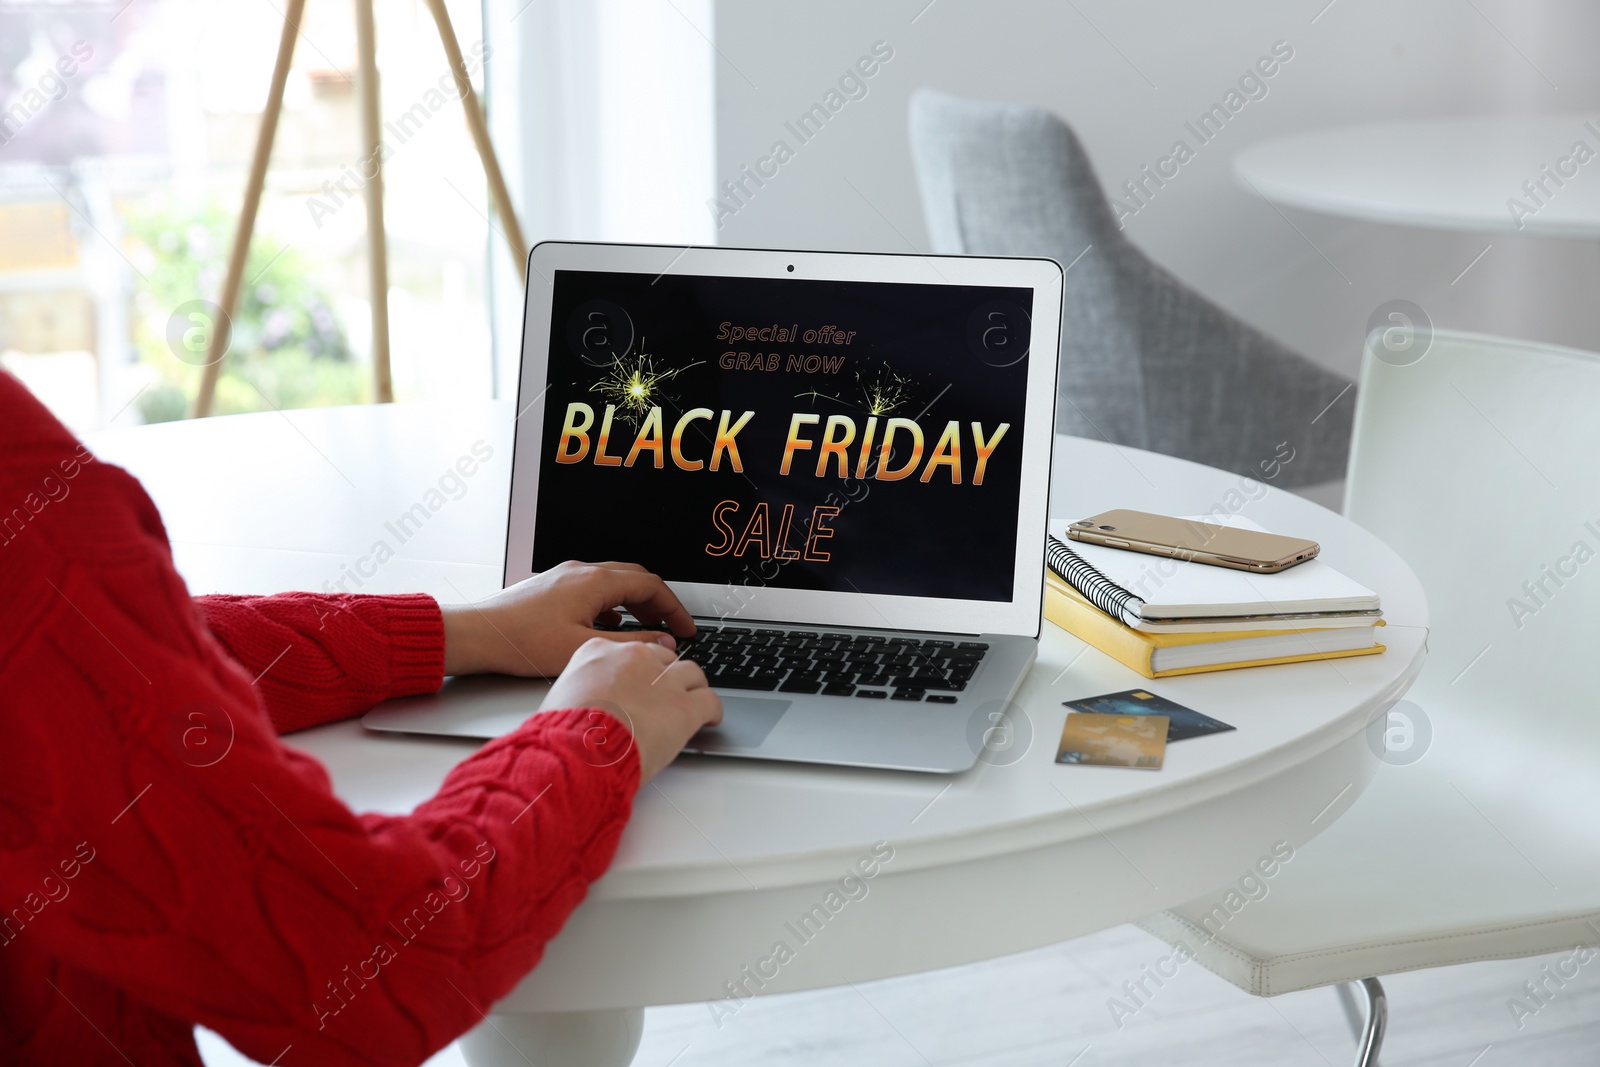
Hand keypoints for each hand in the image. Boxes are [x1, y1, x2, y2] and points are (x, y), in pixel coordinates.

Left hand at [440, 561, 695, 677]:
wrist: (478, 634)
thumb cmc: (521, 641)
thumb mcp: (585, 647)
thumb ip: (631, 644)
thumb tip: (662, 641)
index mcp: (594, 582)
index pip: (650, 585)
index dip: (674, 607)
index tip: (686, 627)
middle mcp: (581, 572)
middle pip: (635, 578)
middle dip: (659, 601)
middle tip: (673, 626)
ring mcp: (565, 577)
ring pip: (614, 581)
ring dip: (635, 602)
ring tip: (647, 627)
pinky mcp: (552, 587)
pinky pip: (594, 588)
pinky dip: (612, 603)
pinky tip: (610, 625)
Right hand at [540, 638, 722, 781]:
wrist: (577, 751)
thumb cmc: (563, 734)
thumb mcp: (561, 698)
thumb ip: (583, 690)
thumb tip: (588, 703)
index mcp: (600, 652)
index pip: (630, 651)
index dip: (638, 669)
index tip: (640, 681)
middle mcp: (634, 658)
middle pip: (663, 659)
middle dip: (666, 676)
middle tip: (667, 694)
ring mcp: (662, 681)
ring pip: (691, 673)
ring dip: (693, 688)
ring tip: (693, 701)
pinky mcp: (684, 707)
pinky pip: (710, 701)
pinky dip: (713, 710)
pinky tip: (710, 719)